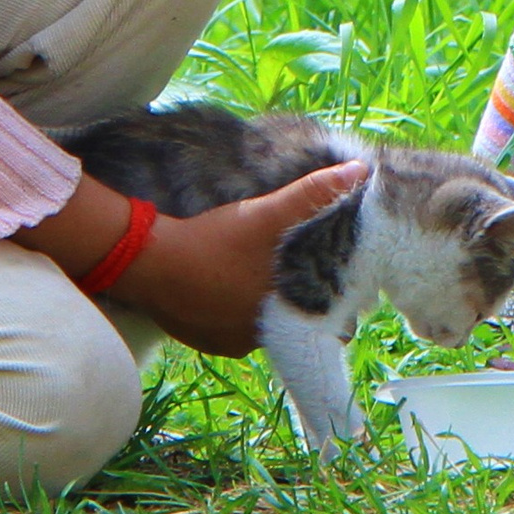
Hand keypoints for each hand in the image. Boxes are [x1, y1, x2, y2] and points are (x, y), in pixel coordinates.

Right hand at [103, 164, 370, 354]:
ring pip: (263, 327)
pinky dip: (235, 312)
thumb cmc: (216, 240)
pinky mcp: (206, 342)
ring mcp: (231, 344)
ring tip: (261, 273)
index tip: (338, 281)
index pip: (332, 326)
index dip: (338, 304)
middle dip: (300, 302)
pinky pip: (232, 330)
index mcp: (285, 317)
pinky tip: (229, 284)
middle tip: (299, 270)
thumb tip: (361, 169)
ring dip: (265, 306)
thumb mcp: (267, 213)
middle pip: (296, 325)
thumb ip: (313, 194)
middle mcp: (262, 341)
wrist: (151, 263)